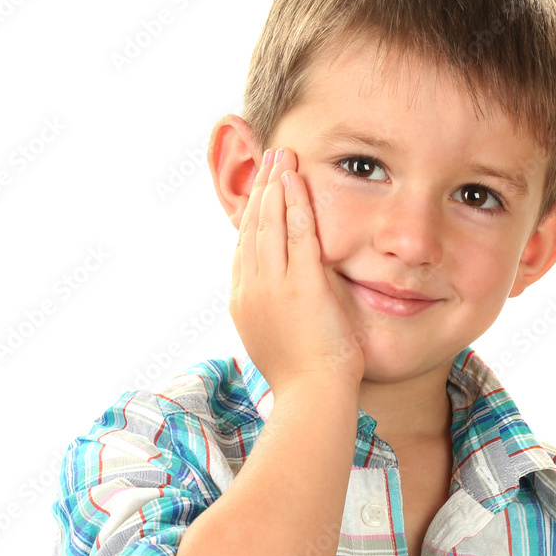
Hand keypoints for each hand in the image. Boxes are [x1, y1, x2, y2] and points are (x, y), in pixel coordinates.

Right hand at [229, 146, 365, 394]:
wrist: (312, 397)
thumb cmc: (304, 376)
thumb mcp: (278, 337)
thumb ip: (277, 310)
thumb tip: (285, 301)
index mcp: (244, 301)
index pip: (245, 246)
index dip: (253, 213)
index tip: (261, 190)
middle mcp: (251, 288)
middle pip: (253, 227)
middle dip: (262, 189)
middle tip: (270, 158)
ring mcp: (273, 286)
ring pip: (270, 224)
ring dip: (277, 186)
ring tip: (283, 158)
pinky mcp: (300, 286)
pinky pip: (296, 234)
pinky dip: (295, 203)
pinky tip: (297, 180)